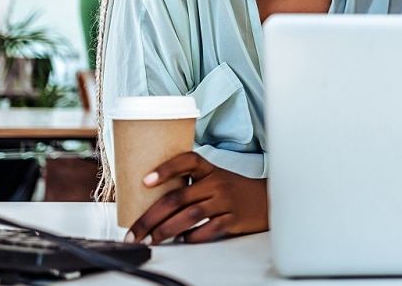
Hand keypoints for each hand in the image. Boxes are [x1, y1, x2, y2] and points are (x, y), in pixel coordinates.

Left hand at [124, 152, 267, 244]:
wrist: (267, 199)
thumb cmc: (234, 189)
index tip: (145, 181)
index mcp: (210, 169)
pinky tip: (180, 240)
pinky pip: (208, 229)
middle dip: (151, 216)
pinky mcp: (233, 219)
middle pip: (179, 197)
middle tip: (134, 231)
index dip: (166, 169)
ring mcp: (226, 201)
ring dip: (166, 229)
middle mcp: (217, 183)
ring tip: (150, 239)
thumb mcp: (215, 178)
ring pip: (190, 215)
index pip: (187, 161)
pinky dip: (191, 237)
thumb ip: (190, 185)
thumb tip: (152, 202)